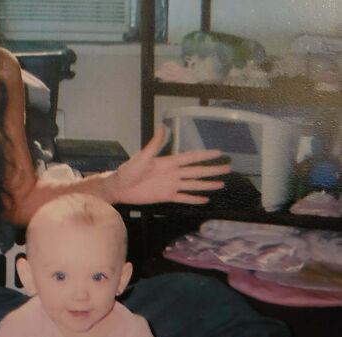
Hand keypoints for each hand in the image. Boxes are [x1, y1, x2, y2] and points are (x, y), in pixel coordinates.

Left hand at [106, 126, 229, 205]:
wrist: (120, 188)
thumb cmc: (129, 170)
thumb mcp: (142, 157)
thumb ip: (154, 145)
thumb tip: (162, 127)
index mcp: (169, 162)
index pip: (191, 158)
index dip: (205, 155)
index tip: (219, 153)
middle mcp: (174, 173)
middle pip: (197, 171)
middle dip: (212, 170)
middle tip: (228, 168)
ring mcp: (171, 185)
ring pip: (193, 185)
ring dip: (207, 184)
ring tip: (221, 184)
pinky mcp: (167, 196)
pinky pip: (183, 198)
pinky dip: (194, 199)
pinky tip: (205, 199)